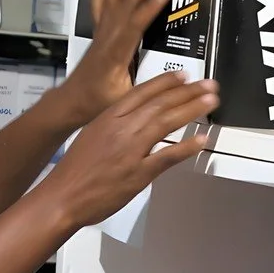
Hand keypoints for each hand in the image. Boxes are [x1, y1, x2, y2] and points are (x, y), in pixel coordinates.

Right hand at [39, 71, 217, 228]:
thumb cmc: (75, 170)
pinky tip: (202, 140)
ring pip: (165, 123)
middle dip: (188, 92)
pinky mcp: (138, 174)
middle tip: (209, 85)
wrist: (62, 196)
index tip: (185, 76)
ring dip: (191, 110)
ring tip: (211, 102)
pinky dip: (186, 147)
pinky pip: (167, 156)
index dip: (166, 82)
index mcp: (108, 117)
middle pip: (160, 104)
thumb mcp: (93, 136)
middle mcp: (121, 129)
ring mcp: (131, 151)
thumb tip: (136, 121)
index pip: (142, 92)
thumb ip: (115, 126)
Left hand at [60, 0, 167, 119]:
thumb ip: (149, 89)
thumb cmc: (99, 104)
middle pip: (126, 3)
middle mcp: (108, 37)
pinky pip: (100, 2)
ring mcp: (102, 31)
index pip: (134, 27)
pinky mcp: (100, 30)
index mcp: (115, 55)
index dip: (149, 9)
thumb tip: (180, 80)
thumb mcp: (125, 102)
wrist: (72, 101)